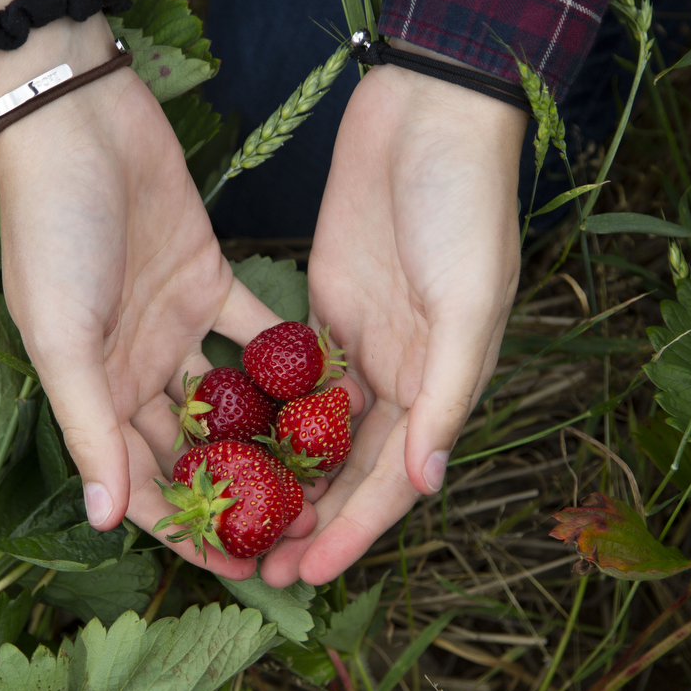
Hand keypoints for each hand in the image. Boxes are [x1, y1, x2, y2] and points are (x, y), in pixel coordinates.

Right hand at [0, 0, 306, 578]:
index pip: (146, 481)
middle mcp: (138, 371)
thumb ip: (89, 427)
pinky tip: (335, 393)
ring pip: (233, 401)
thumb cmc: (53, 235)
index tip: (242, 570)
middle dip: (243, 492)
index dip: (189, 529)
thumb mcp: (63, 339)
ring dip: (273, 436)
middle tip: (302, 529)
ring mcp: (178, 330)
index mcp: (96, 393)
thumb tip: (106, 519)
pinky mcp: (212, 284)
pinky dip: (289, 363)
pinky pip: (258, 337)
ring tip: (327, 475)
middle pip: (197, 450)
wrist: (77, 126)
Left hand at [261, 50, 528, 586]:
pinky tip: (222, 444)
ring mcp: (355, 347)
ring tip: (232, 520)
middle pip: (346, 470)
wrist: (428, 116)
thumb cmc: (465, 207)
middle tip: (256, 566)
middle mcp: (397, 378)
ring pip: (313, 433)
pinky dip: (261, 413)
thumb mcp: (468, 304)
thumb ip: (444, 395)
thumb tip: (427, 481)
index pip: (390, 481)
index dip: (351, 532)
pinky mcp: (318, 310)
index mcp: (438, 386)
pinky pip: (286, 378)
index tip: (306, 574)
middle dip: (306, 520)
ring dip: (279, 478)